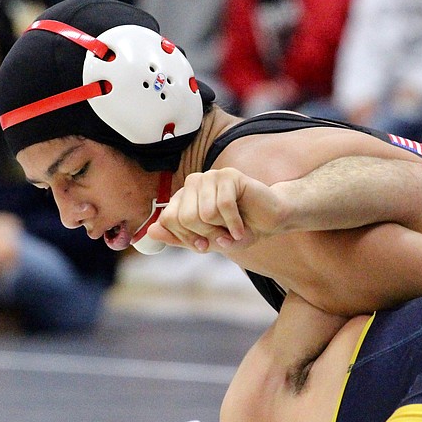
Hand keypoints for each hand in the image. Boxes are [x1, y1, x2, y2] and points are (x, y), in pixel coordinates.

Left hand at [149, 167, 287, 251]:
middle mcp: (193, 183)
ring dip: (222, 229)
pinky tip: (242, 228)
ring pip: (204, 213)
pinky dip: (234, 224)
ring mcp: (211, 176)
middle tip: (222, 236)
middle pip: (184, 217)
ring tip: (233, 228)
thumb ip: (179, 237)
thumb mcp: (206, 241)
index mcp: (184, 197)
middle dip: (206, 234)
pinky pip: (223, 206)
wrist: (269, 221)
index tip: (204, 245)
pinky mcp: (230, 175)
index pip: (168, 219)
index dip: (186, 238)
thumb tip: (151, 231)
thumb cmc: (238, 230)